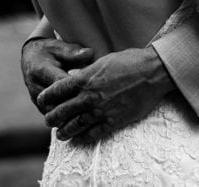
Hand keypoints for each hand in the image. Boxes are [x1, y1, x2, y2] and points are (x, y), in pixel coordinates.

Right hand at [21, 38, 93, 113]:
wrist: (31, 60)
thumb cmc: (49, 51)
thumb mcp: (59, 47)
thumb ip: (73, 52)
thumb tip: (89, 53)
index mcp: (41, 71)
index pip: (59, 83)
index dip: (76, 89)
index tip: (93, 91)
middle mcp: (37, 88)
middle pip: (56, 102)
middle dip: (75, 106)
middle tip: (95, 107)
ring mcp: (37, 100)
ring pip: (54, 113)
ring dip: (71, 115)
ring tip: (91, 117)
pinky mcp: (41, 107)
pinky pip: (54, 117)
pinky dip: (68, 119)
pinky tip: (84, 120)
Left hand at [37, 46, 174, 142]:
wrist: (154, 72)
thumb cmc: (131, 61)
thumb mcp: (103, 61)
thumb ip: (86, 72)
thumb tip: (74, 77)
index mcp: (84, 79)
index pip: (55, 91)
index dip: (46, 98)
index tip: (43, 101)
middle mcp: (89, 96)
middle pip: (61, 112)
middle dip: (52, 118)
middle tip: (49, 121)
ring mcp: (101, 110)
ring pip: (74, 126)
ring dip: (65, 131)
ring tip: (60, 134)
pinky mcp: (114, 120)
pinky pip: (93, 134)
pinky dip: (83, 137)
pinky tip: (79, 138)